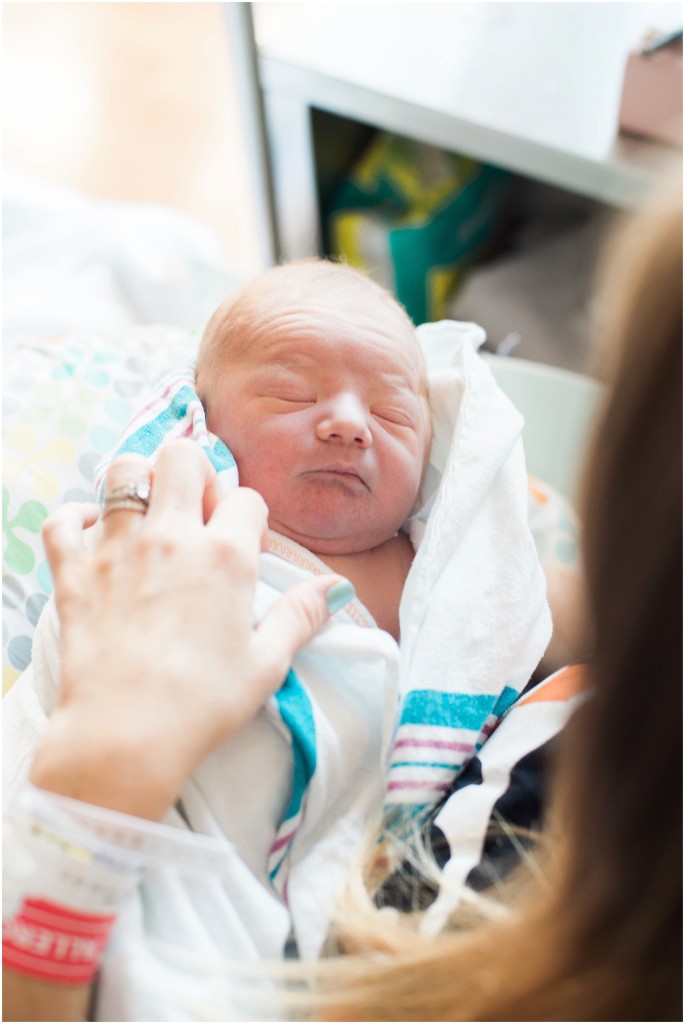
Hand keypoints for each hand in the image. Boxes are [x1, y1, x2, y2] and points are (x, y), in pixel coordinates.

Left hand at [30, 440, 345, 819]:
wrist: (126, 736)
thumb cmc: (202, 704)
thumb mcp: (267, 662)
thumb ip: (300, 616)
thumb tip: (334, 588)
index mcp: (225, 557)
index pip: (247, 499)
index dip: (251, 518)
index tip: (245, 548)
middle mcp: (171, 538)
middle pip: (182, 458)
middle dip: (195, 474)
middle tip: (197, 514)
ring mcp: (117, 550)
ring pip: (122, 472)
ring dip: (138, 483)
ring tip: (148, 516)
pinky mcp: (75, 573)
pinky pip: (63, 521)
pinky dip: (75, 519)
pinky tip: (93, 534)